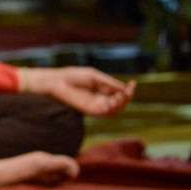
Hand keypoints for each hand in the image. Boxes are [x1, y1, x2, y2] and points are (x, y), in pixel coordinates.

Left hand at [20, 66, 135, 116]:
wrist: (56, 81)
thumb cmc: (72, 76)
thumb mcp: (94, 76)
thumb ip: (109, 83)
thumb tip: (124, 89)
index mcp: (100, 90)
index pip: (118, 93)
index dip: (128, 90)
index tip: (134, 83)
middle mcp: (99, 99)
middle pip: (119, 103)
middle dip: (127, 97)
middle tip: (129, 90)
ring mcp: (95, 106)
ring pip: (115, 110)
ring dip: (122, 104)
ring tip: (123, 95)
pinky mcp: (90, 110)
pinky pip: (106, 113)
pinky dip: (114, 107)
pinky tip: (116, 99)